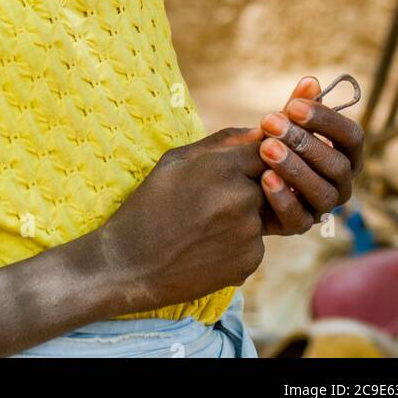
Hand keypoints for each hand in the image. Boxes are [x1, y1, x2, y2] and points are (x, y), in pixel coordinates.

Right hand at [98, 127, 266, 312]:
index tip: (231, 166)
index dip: (250, 156)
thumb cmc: (149, 205)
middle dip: (244, 186)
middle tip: (208, 200)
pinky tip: (206, 246)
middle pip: (266, 182)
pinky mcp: (250, 262)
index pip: (264, 149)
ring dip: (241, 215)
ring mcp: (248, 234)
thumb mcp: (175, 161)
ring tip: (202, 224)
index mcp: (222, 168)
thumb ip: (222, 143)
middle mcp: (242, 200)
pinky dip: (236, 242)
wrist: (131, 266)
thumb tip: (259, 132)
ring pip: (259, 213)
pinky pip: (254, 242)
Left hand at [254, 76, 364, 236]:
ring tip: (266, 148)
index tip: (293, 106)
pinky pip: (299, 218)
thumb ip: (297, 106)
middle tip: (271, 123)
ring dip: (294, 169)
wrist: (243, 177)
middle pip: (337, 165)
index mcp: (345, 153)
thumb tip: (311, 82)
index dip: (326, 120)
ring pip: (323, 192)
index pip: (352, 136)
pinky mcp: (301, 225)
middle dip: (304, 142)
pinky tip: (264, 178)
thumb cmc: (272, 142)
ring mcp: (323, 206)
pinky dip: (283, 198)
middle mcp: (341, 182)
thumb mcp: (282, 123)